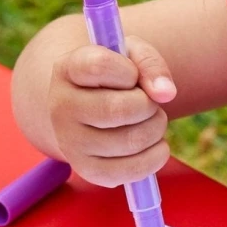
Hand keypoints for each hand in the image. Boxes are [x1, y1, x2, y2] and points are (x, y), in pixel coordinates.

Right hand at [47, 35, 176, 186]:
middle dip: (149, 106)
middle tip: (148, 103)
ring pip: (130, 141)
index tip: (131, 75)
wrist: (90, 104)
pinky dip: (156, 157)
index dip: (129, 71)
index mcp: (67, 70)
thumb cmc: (116, 76)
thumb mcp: (131, 56)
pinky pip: (131, 171)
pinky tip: (153, 144)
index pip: (100, 66)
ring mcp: (70, 141)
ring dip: (156, 130)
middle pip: (119, 109)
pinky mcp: (87, 169)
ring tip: (149, 121)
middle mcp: (61, 107)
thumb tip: (166, 93)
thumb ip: (150, 64)